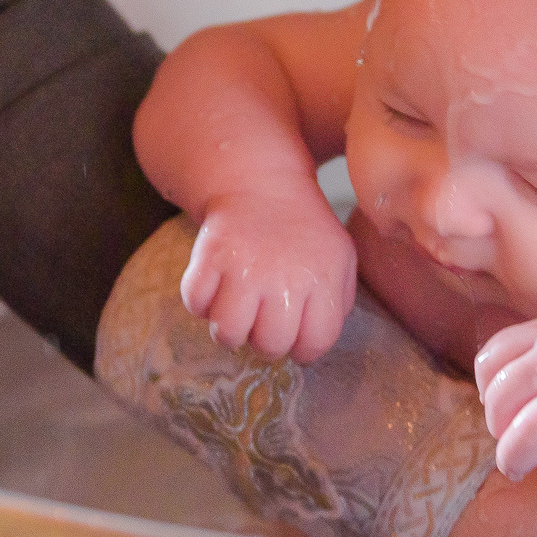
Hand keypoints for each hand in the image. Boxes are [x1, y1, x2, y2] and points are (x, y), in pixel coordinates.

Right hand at [179, 193, 356, 362]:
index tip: (295, 339)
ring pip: (228, 332)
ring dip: (229, 330)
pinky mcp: (210, 256)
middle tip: (263, 324)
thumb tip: (315, 343)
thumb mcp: (340, 260)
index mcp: (323, 278)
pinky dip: (200, 304)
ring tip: (237, 313)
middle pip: (270, 344)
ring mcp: (245, 267)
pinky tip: (215, 292)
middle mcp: (285, 276)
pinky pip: (196, 304)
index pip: (316, 342)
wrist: (264, 186)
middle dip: (265, 344)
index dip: (303, 350)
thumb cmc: (304, 232)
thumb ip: (338, 303)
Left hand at [477, 314, 536, 486]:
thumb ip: (525, 361)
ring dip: (516, 461)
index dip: (488, 393)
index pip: (488, 363)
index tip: (509, 408)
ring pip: (519, 443)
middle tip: (520, 440)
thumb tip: (487, 406)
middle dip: (501, 431)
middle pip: (497, 406)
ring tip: (523, 465)